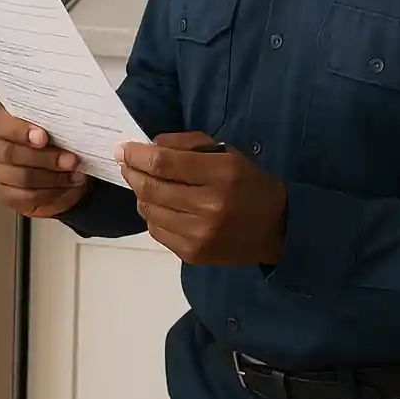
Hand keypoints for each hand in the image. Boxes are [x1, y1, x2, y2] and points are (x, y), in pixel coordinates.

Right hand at [0, 106, 89, 217]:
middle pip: (10, 153)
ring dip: (54, 177)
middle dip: (45, 158)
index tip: (44, 137)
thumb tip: (65, 129)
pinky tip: (66, 186)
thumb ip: (52, 125)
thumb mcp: (55, 127)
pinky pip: (27, 196)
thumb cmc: (54, 141)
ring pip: (21, 177)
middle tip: (70, 160)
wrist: (60, 168)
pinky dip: (51, 192)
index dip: (20, 131)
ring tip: (75, 175)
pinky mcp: (4, 195)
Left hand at [115, 132, 286, 265]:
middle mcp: (208, 207)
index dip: (135, 154)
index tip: (122, 148)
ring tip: (144, 183)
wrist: (278, 228)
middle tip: (125, 163)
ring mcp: (199, 235)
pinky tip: (160, 205)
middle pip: (150, 187)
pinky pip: (156, 230)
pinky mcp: (193, 254)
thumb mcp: (223, 153)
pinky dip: (151, 214)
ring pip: (148, 210)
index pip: (163, 163)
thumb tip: (145, 147)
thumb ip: (184, 144)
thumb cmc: (246, 182)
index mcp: (219, 175)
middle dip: (130, 172)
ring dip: (140, 193)